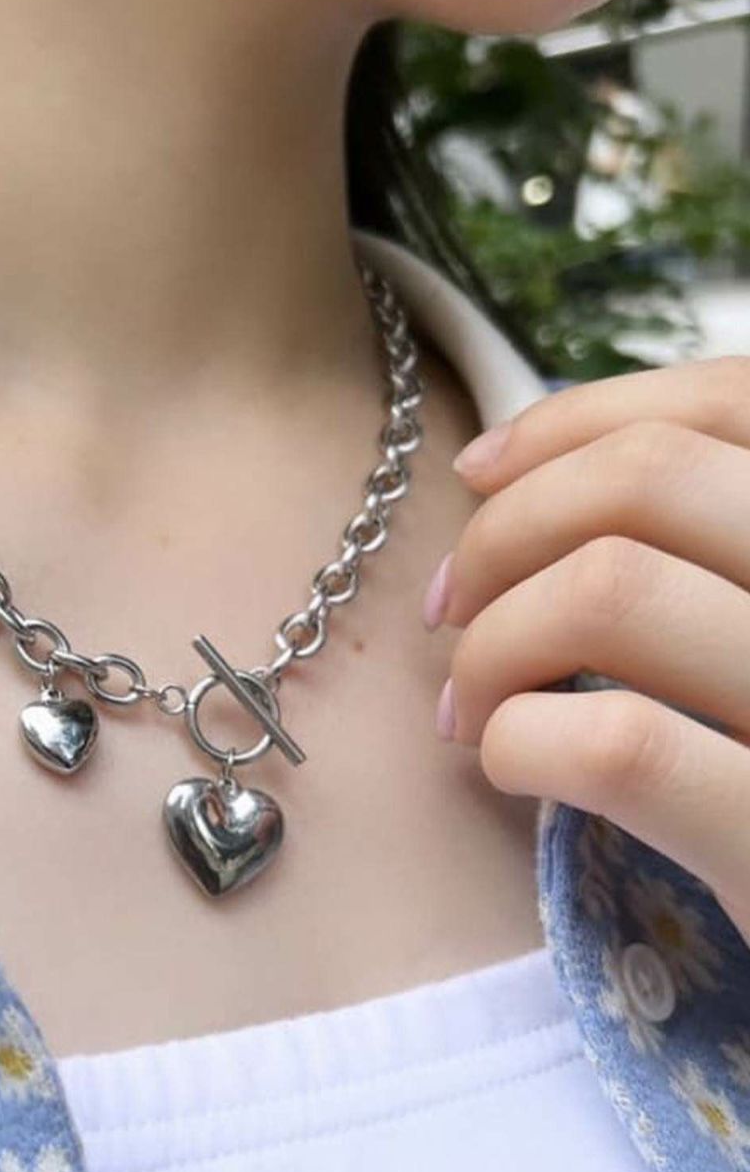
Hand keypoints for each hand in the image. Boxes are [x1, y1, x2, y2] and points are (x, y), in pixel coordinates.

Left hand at [424, 357, 749, 935]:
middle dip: (505, 532)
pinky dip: (519, 740)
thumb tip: (507, 476)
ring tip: (470, 706)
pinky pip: (615, 744)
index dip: (575, 421)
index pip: (728, 403)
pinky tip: (514, 768)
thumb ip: (693, 550)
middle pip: (648, 480)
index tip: (478, 475)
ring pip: (611, 590)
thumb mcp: (749, 637)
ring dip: (492, 642)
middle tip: (451, 611)